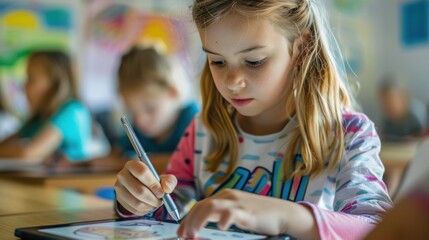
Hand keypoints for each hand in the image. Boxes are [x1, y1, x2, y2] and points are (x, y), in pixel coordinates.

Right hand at [114, 160, 177, 214]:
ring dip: (150, 206)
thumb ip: (169, 181)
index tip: (161, 192)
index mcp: (132, 165)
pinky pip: (134, 210)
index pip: (142, 172)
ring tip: (156, 203)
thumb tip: (166, 188)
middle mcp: (122, 175)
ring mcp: (119, 188)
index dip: (154, 184)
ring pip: (137, 202)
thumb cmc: (153, 180)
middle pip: (139, 191)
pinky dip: (145, 210)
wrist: (141, 186)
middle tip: (161, 200)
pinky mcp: (120, 200)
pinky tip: (149, 205)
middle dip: (154, 199)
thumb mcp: (164, 177)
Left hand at [177, 189, 291, 237]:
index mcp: (225, 196)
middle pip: (202, 205)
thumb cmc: (261, 215)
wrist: (284, 212)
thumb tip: (206, 227)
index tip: (181, 231)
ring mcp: (238, 203)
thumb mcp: (238, 213)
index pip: (200, 204)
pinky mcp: (248, 212)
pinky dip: (224, 219)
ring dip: (199, 220)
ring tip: (194, 233)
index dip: (188, 218)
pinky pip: (231, 213)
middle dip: (189, 220)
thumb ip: (222, 216)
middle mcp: (229, 196)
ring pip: (211, 206)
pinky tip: (220, 227)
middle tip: (184, 235)